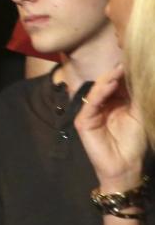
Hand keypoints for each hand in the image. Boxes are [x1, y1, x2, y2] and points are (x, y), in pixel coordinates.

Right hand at [75, 63, 145, 190]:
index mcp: (114, 103)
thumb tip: (140, 75)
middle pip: (106, 85)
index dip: (125, 73)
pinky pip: (90, 104)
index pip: (118, 84)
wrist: (126, 166)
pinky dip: (99, 93)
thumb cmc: (135, 142)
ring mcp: (90, 113)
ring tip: (118, 70)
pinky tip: (109, 84)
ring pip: (97, 91)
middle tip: (126, 60)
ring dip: (108, 80)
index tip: (134, 59)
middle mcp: (101, 105)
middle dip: (116, 73)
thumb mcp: (140, 114)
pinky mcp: (83, 122)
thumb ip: (137, 96)